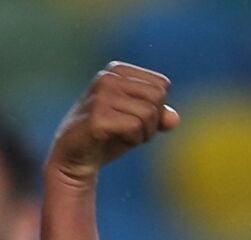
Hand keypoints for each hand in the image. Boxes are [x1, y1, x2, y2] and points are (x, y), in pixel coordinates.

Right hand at [48, 62, 179, 188]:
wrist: (76, 158)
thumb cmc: (110, 136)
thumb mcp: (141, 123)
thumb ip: (160, 116)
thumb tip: (174, 118)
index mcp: (117, 71)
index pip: (162, 85)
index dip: (156, 108)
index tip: (135, 117)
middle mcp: (107, 77)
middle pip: (158, 96)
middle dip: (152, 121)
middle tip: (131, 130)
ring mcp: (100, 95)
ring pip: (149, 113)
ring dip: (143, 133)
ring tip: (121, 135)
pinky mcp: (97, 116)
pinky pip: (135, 126)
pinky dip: (133, 139)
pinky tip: (113, 139)